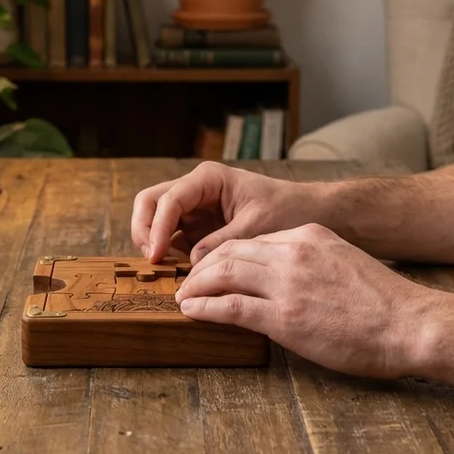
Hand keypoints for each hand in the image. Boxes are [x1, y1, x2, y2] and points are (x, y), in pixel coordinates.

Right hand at [132, 162, 330, 263]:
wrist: (309, 213)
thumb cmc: (287, 209)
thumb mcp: (257, 226)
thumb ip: (223, 242)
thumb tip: (193, 265)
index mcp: (208, 179)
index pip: (170, 199)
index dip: (157, 227)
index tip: (156, 256)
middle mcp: (195, 190)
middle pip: (151, 203)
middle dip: (144, 230)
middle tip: (151, 260)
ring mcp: (194, 210)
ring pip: (156, 220)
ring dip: (154, 244)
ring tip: (165, 271)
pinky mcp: (199, 229)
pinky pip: (173, 239)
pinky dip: (169, 255)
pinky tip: (178, 274)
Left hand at [174, 223, 439, 378]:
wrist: (411, 324)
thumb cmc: (385, 303)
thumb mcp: (344, 262)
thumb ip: (312, 262)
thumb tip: (286, 278)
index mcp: (308, 236)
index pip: (251, 240)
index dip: (223, 253)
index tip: (210, 267)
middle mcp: (293, 252)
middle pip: (229, 251)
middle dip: (201, 266)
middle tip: (186, 280)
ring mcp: (287, 284)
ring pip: (223, 274)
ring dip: (195, 285)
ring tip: (181, 296)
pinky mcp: (284, 317)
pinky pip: (230, 307)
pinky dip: (203, 307)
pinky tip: (190, 311)